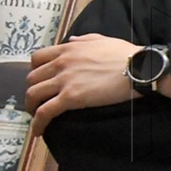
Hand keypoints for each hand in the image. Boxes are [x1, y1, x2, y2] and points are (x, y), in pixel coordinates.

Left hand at [25, 33, 141, 133]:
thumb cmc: (126, 55)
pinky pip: (45, 111)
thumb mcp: (103, 40)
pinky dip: (38, 122)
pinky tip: (39, 130)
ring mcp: (65, 80)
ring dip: (31, 107)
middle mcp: (62, 63)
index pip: (38, 58)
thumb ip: (83, 40)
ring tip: (36, 116)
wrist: (139, 68)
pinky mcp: (71, 97)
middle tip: (38, 101)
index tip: (40, 80)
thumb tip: (71, 41)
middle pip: (32, 78)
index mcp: (69, 49)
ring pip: (33, 94)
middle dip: (32, 90)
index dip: (34, 71)